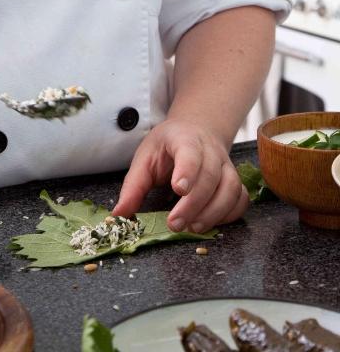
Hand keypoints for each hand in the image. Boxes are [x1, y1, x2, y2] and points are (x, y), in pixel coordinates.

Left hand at [112, 118, 248, 232]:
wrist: (195, 130)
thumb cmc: (167, 147)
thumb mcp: (145, 158)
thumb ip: (133, 186)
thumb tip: (119, 215)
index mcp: (184, 139)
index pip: (190, 152)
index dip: (187, 171)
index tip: (178, 190)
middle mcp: (210, 151)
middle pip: (210, 176)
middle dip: (194, 204)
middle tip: (175, 224)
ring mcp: (226, 165)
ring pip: (230, 188)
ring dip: (214, 212)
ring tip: (193, 228)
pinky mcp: (235, 180)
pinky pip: (240, 198)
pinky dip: (230, 214)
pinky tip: (212, 223)